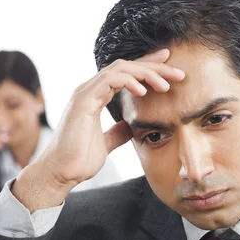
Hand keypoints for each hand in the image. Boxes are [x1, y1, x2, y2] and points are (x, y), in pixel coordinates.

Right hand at [12, 49, 184, 211]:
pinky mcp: (82, 100)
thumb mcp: (106, 143)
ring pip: (119, 69)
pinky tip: (143, 91)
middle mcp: (89, 91)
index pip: (125, 74)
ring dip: (145, 73)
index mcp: (95, 98)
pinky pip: (109, 81)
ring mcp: (85, 93)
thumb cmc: (78, 160)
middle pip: (126, 66)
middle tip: (178, 72)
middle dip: (153, 66)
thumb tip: (131, 127)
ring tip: (165, 85)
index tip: (170, 67)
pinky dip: (128, 81)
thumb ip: (117, 133)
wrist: (61, 173)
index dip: (147, 67)